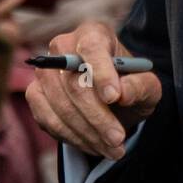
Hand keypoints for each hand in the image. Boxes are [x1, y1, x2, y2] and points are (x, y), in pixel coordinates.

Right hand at [25, 20, 161, 160]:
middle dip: (98, 117)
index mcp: (93, 33)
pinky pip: (47, 119)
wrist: (112, 98)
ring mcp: (45, 70)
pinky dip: (71, 137)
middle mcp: (63, 46)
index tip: (114, 97)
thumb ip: (139, 86)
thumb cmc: (129, 85)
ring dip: (86, 133)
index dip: (102, 73)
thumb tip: (122, 93)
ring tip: (111, 148)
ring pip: (60, 106)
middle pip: (74, 84)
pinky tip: (93, 144)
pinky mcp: (36, 94)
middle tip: (118, 140)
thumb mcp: (147, 85)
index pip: (92, 47)